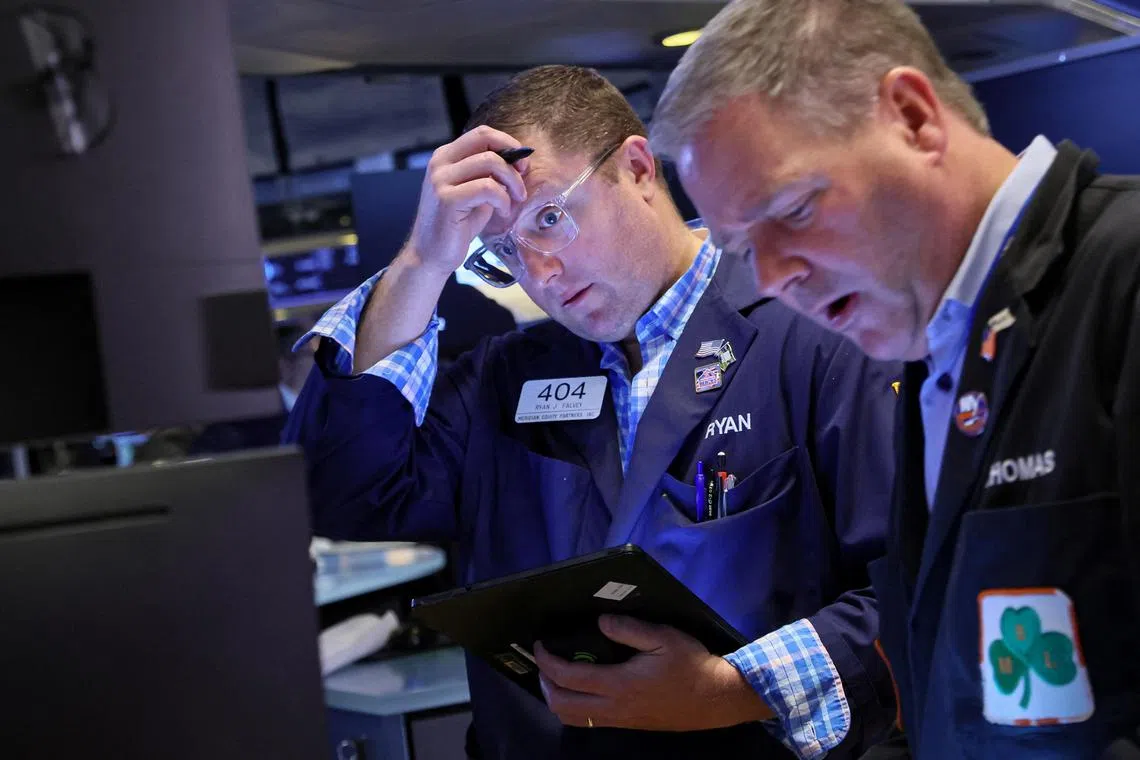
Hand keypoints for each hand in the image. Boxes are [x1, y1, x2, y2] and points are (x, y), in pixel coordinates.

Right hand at [405, 125, 529, 276]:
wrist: (431, 256)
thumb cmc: (456, 226)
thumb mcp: (475, 193)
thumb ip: (490, 175)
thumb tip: (518, 162)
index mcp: (445, 156)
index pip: (482, 134)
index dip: (508, 144)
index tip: (522, 165)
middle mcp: (440, 163)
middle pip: (486, 140)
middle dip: (512, 160)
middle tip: (521, 184)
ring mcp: (441, 179)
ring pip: (490, 162)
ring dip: (511, 183)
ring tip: (513, 202)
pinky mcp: (447, 199)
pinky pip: (488, 188)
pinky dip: (503, 200)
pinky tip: (502, 213)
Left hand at [534, 614, 773, 730]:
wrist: (716, 699)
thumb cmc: (691, 665)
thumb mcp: (663, 637)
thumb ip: (628, 629)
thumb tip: (600, 622)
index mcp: (620, 684)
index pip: (569, 677)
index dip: (548, 661)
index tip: (540, 645)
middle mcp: (614, 708)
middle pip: (562, 705)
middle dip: (545, 683)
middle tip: (544, 661)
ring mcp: (620, 720)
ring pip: (573, 719)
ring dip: (556, 698)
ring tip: (555, 677)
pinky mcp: (628, 725)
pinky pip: (589, 722)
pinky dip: (574, 707)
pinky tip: (580, 690)